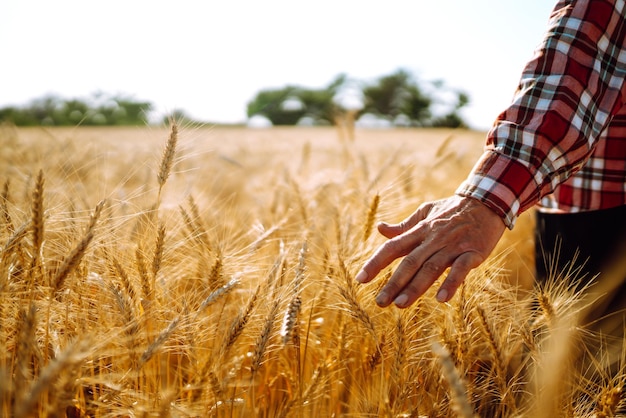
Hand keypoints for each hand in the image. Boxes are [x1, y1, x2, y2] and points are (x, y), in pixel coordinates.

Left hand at [355, 195, 505, 307]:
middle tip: (380, 302)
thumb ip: (403, 226)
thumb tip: (380, 229)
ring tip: (401, 304)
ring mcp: (453, 246)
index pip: (392, 247)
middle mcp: (433, 239)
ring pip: (431, 268)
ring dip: (415, 287)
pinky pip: (461, 269)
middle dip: (393, 283)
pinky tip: (441, 299)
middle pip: (409, 262)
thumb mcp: (425, 212)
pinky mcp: (473, 252)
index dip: (376, 263)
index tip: (361, 279)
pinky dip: (451, 283)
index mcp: (419, 230)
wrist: (487, 200)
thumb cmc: (452, 210)